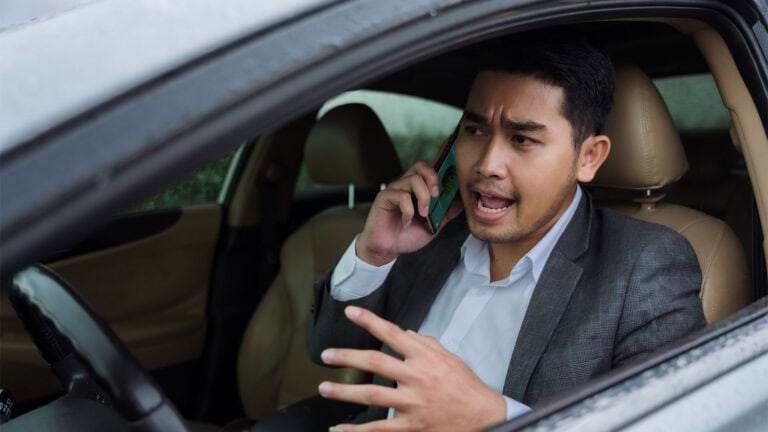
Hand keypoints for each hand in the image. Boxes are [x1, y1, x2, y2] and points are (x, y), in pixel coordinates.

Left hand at [318, 306, 505, 431]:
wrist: (485, 418)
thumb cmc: (466, 386)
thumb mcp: (450, 357)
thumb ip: (425, 344)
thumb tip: (406, 333)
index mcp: (425, 357)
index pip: (393, 334)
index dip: (370, 321)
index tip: (350, 312)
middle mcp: (416, 377)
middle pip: (375, 363)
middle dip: (347, 357)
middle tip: (326, 355)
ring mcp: (413, 403)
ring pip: (372, 395)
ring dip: (344, 392)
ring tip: (324, 388)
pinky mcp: (412, 426)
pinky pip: (379, 428)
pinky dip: (356, 431)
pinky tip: (339, 429)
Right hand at [356, 161, 462, 265]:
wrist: (386, 249)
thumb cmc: (406, 236)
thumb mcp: (432, 226)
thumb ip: (445, 214)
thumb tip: (460, 204)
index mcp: (417, 189)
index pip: (429, 169)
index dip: (441, 172)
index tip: (450, 186)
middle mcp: (405, 185)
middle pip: (420, 166)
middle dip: (433, 178)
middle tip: (436, 196)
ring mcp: (394, 190)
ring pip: (413, 179)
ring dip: (423, 197)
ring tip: (423, 214)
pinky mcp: (384, 198)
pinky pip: (400, 195)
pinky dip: (408, 210)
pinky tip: (406, 222)